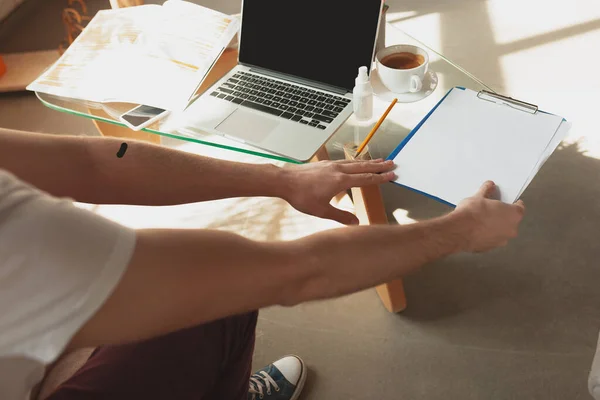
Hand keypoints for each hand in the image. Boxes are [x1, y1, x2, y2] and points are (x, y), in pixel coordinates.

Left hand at [280, 159, 395, 224]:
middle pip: (363, 167)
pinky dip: (355, 162)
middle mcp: (338, 170)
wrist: (284, 181)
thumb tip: (356, 222)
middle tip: (392, 163)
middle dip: (379, 166)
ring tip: (379, 160)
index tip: (392, 175)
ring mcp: (331, 165)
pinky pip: (345, 161)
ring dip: (368, 162)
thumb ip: (341, 216)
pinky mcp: (324, 164)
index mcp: (340, 181)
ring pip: (354, 162)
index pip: (365, 179)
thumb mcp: (322, 211)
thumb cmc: (301, 196)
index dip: (380, 178)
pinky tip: (356, 163)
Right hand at [453, 181, 524, 252]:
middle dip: (502, 215)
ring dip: (494, 226)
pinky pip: (491, 239)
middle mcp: (511, 229)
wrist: (458, 231)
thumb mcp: (478, 197)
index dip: (512, 203)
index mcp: (513, 214)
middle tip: (490, 209)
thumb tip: (489, 186)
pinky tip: (475, 229)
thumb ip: (486, 191)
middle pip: (510, 220)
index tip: (506, 201)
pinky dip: (486, 235)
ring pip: (501, 231)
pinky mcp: (490, 248)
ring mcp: (501, 240)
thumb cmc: (472, 214)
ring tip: (480, 220)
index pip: (519, 207)